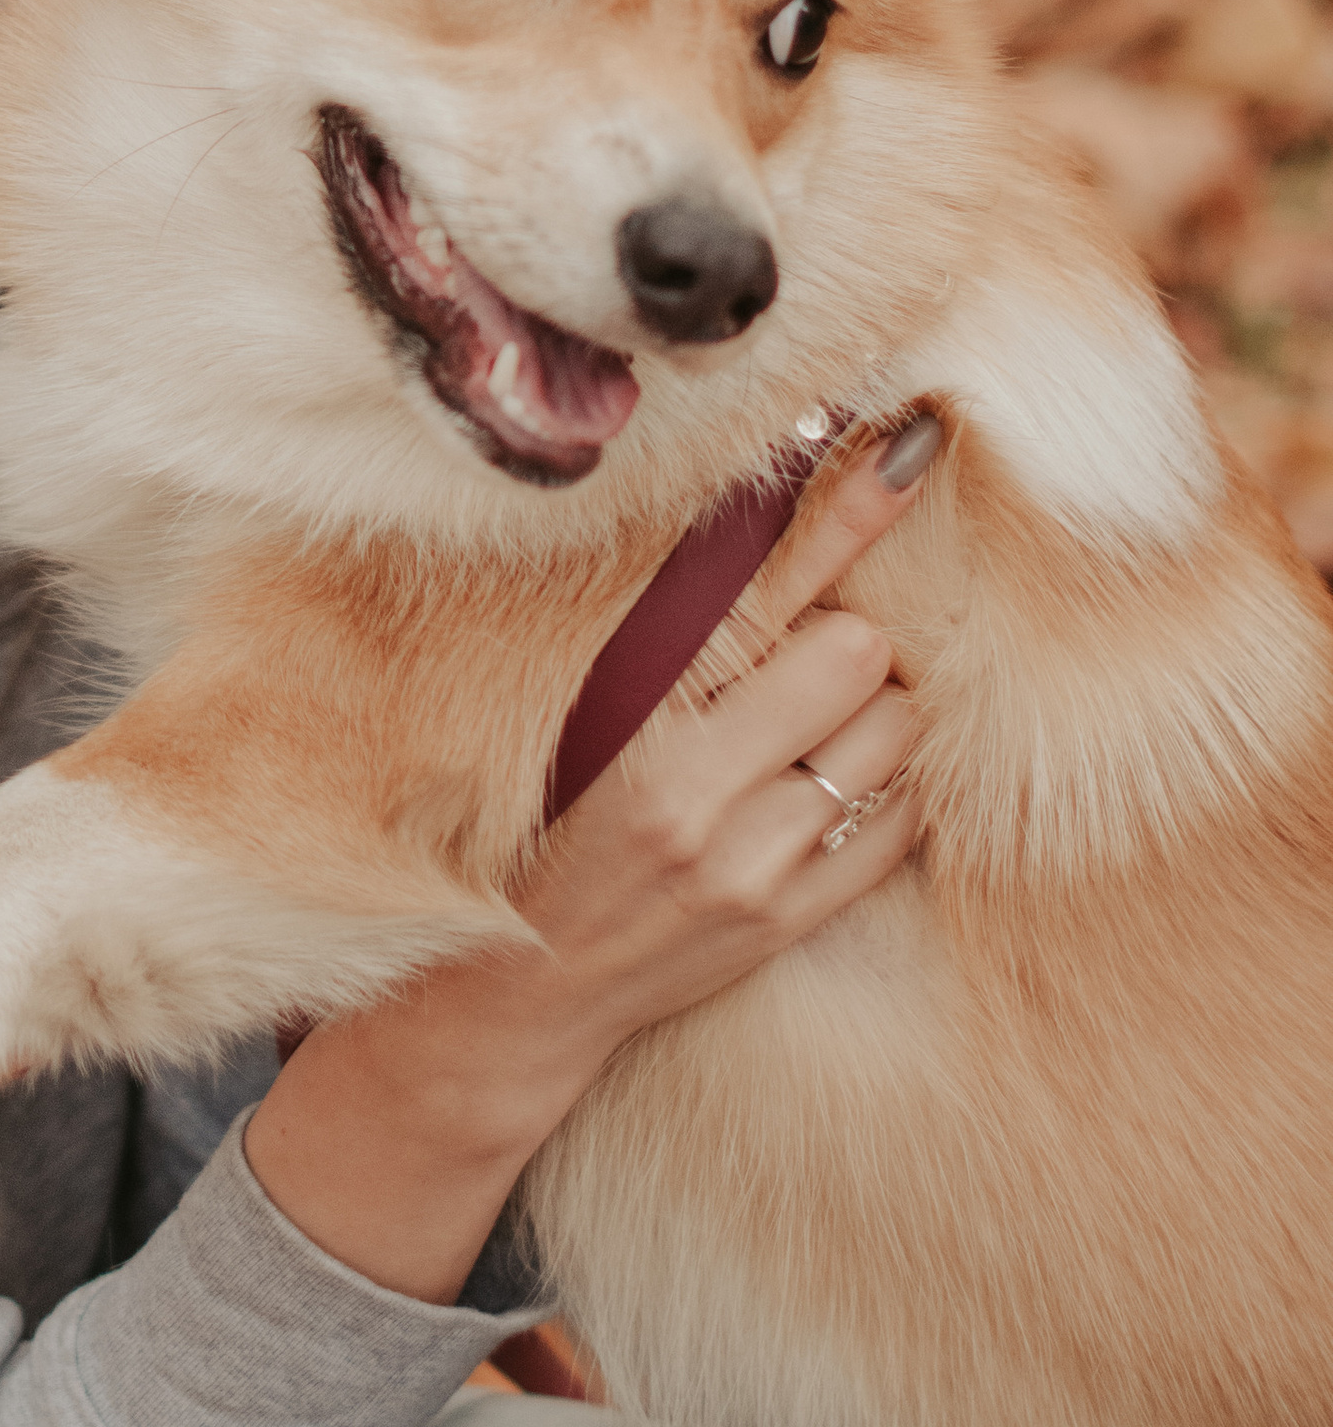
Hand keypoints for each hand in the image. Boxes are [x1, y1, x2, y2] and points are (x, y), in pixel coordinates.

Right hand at [245, 416, 937, 1302]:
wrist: (516, 986)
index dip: (846, 510)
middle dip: (853, 641)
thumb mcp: (587, 713)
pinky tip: (838, 786)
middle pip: (859, 653)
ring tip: (819, 728)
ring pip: (896, 737)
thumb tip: (756, 521)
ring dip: (879, 714)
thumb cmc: (544, 820)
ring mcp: (755, 865)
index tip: (910, 440)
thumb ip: (675, 631)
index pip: (768, 587)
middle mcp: (700, 794)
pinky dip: (890, 789)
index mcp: (638, 722)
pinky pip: (904, 824)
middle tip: (814, 654)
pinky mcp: (791, 919)